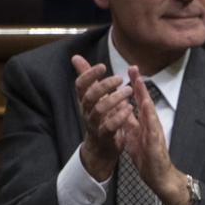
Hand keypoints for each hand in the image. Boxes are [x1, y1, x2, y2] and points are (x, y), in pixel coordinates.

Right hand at [71, 55, 134, 180]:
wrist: (100, 147)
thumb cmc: (99, 117)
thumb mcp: (93, 96)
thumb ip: (87, 77)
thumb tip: (76, 57)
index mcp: (85, 101)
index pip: (80, 85)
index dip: (89, 74)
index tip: (102, 66)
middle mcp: (87, 111)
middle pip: (90, 96)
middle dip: (104, 85)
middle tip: (120, 78)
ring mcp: (94, 124)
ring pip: (99, 110)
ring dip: (115, 99)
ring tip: (129, 91)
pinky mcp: (104, 136)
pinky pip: (109, 126)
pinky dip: (119, 116)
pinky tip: (129, 108)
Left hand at [123, 65, 189, 204]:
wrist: (158, 175)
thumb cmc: (147, 156)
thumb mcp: (133, 135)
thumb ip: (128, 122)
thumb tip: (120, 109)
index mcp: (144, 121)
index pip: (138, 100)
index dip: (132, 84)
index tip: (128, 69)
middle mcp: (151, 122)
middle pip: (145, 99)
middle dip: (138, 83)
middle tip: (133, 66)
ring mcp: (154, 131)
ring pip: (149, 110)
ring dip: (144, 95)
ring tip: (138, 81)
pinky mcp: (155, 141)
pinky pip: (152, 126)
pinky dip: (149, 115)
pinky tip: (146, 106)